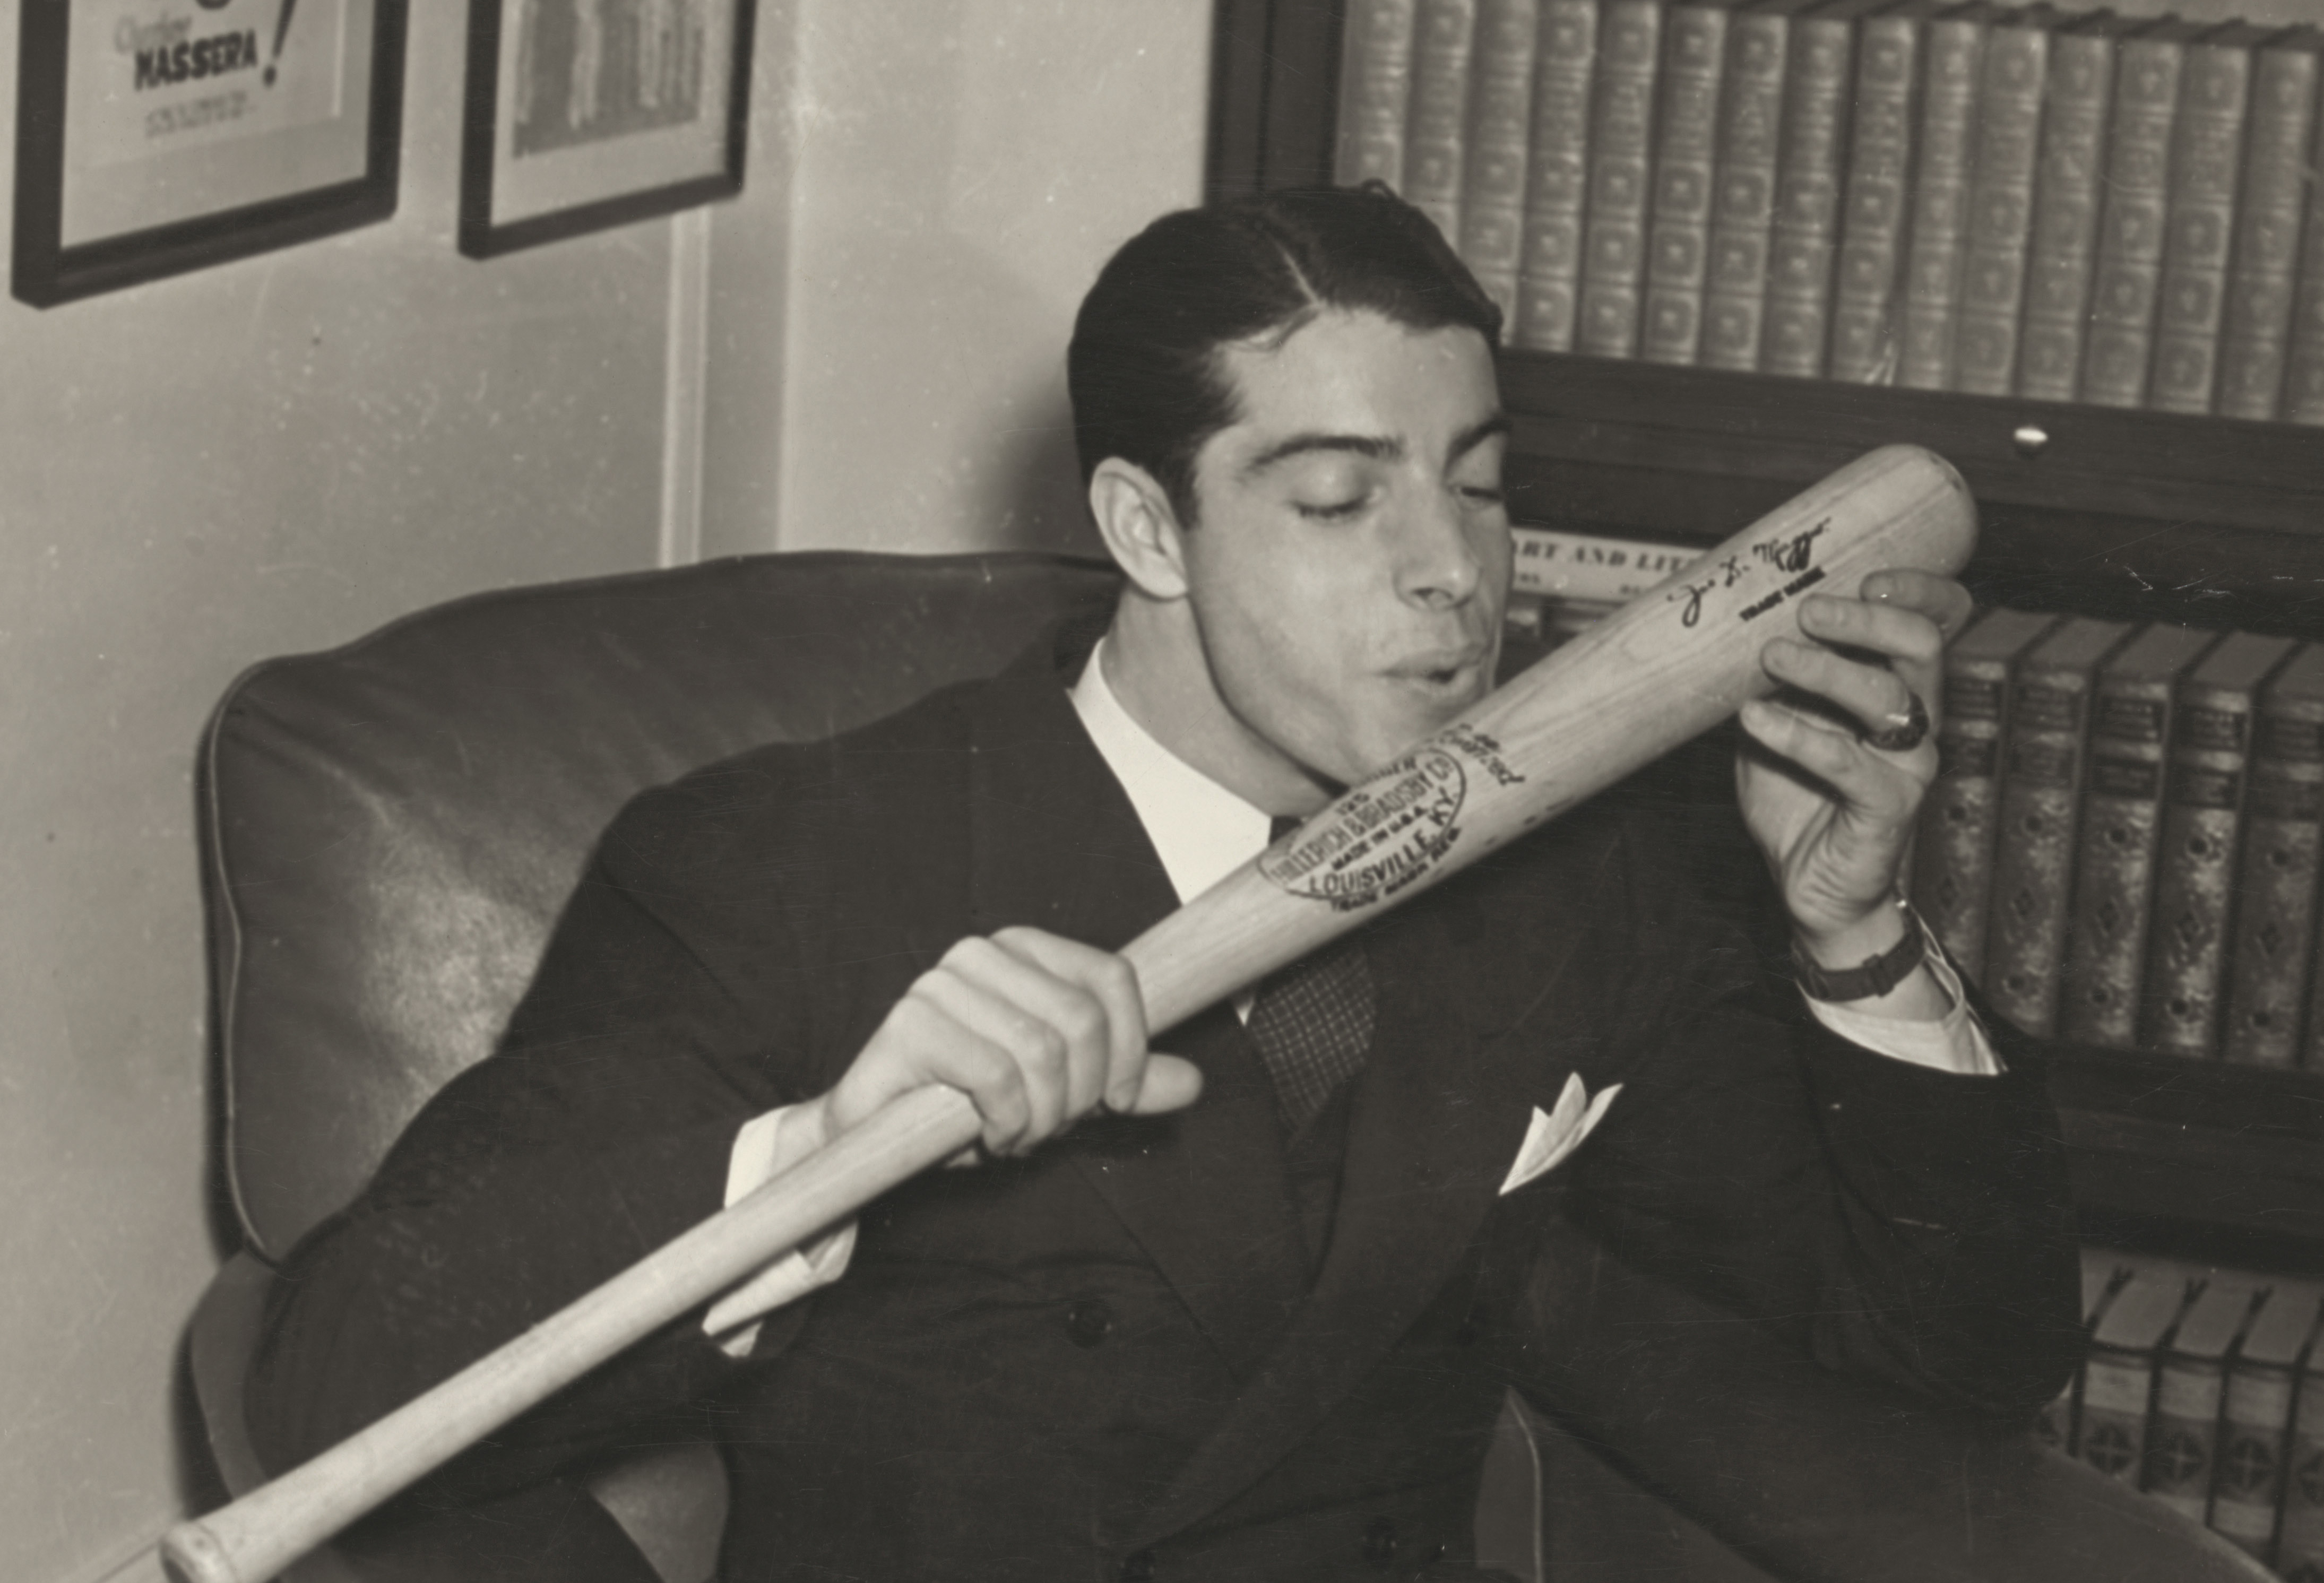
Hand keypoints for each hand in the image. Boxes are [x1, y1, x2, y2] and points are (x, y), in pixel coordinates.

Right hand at [802, 927, 1201, 1160]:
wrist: (881, 1136)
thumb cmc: (973, 1104)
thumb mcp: (1064, 1093)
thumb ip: (1123, 1083)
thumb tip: (1190, 1082)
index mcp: (1027, 950)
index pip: (1112, 977)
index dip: (1132, 1048)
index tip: (1118, 1100)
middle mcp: (984, 952)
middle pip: (1082, 1020)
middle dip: (1082, 1092)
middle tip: (1054, 1125)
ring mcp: (942, 983)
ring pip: (1042, 1050)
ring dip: (1044, 1115)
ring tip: (1020, 1132)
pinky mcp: (911, 1023)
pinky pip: (996, 1077)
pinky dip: (1008, 1123)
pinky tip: (990, 1134)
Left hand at [1735, 569, 1972, 967]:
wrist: (1812, 885)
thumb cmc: (1797, 797)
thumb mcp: (1775, 723)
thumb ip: (1771, 680)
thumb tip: (1732, 626)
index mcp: (1897, 688)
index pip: (1936, 624)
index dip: (1918, 591)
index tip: (1869, 576)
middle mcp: (1916, 720)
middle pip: (1921, 647)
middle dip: (1865, 620)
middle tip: (1807, 610)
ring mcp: (1908, 764)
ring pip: (1887, 697)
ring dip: (1825, 669)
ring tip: (1770, 657)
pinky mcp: (1887, 807)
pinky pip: (1847, 763)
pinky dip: (1796, 734)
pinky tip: (1753, 719)